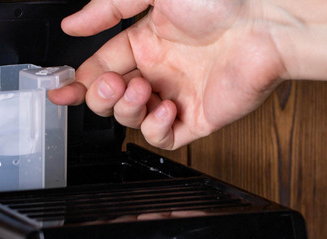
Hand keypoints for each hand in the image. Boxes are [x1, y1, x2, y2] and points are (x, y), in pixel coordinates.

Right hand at [47, 0, 287, 148]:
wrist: (266, 22)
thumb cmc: (220, 0)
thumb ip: (108, 8)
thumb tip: (72, 27)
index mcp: (147, 40)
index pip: (101, 67)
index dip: (79, 81)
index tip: (60, 90)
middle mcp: (162, 69)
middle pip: (112, 98)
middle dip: (101, 96)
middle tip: (113, 85)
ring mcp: (179, 94)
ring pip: (133, 119)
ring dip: (127, 109)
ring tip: (143, 90)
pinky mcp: (199, 117)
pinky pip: (165, 137)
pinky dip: (156, 127)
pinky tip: (164, 107)